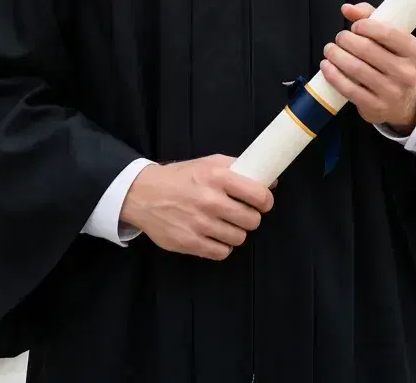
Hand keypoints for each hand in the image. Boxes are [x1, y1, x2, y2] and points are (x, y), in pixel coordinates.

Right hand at [119, 154, 274, 260]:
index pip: (258, 195)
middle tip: (241, 214)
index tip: (263, 202)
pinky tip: (214, 236)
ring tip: (225, 224)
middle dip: (250, 218)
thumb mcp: (209, 163)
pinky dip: (221, 246)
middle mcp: (210, 200)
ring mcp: (200, 224)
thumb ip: (239, 169)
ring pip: (238, 238)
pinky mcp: (189, 242)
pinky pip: (221, 252)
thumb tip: (271, 181)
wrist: (144, 193)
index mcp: (217, 177)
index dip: (265, 201)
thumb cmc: (181, 177)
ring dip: (235, 232)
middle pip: (252, 220)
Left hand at [319, 2, 415, 133]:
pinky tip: (326, 66)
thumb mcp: (392, 38)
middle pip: (367, 50)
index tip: (355, 26)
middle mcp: (406, 73)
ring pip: (356, 69)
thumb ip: (371, 17)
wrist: (405, 102)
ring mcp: (391, 92)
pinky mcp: (375, 107)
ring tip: (330, 49)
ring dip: (336, 55)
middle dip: (346, 39)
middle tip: (339, 38)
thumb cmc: (393, 60)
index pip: (387, 33)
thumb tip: (346, 8)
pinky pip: (349, 89)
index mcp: (414, 51)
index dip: (365, 25)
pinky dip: (333, 75)